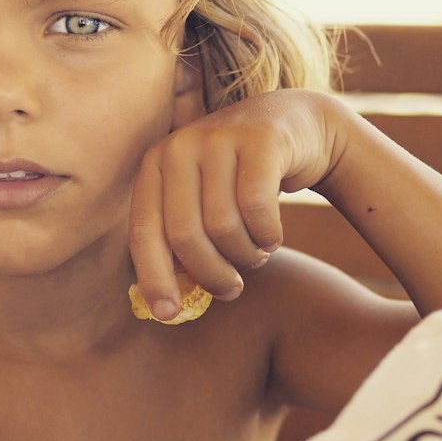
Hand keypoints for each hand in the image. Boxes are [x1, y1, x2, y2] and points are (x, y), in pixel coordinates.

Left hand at [128, 90, 343, 318]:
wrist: (297, 126)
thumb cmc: (240, 180)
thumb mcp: (203, 201)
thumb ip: (182, 241)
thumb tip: (166, 306)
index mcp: (154, 164)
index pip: (144, 231)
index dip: (154, 277)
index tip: (168, 314)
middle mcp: (179, 146)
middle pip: (185, 235)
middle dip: (211, 273)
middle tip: (231, 289)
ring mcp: (218, 137)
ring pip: (223, 226)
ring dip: (244, 255)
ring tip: (255, 254)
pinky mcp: (259, 139)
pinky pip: (258, 209)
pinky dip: (268, 236)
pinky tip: (272, 237)